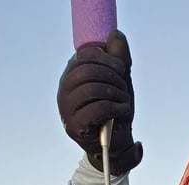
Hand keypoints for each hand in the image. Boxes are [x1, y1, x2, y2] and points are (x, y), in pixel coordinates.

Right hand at [57, 30, 142, 175]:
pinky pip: (96, 109)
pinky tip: (122, 111)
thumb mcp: (120, 82)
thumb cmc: (115, 112)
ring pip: (90, 88)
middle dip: (111, 75)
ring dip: (114, 92)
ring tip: (124, 101)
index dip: (105, 58)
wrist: (116, 146)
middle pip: (86, 70)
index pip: (84, 56)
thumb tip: (116, 35)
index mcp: (72, 76)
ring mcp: (67, 109)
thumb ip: (119, 59)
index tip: (121, 68)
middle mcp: (65, 90)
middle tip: (124, 85)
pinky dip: (114, 107)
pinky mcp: (75, 126)